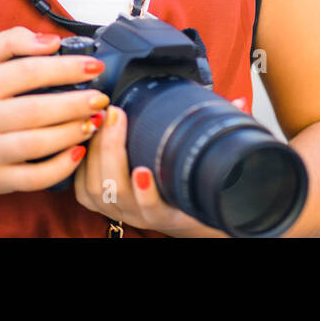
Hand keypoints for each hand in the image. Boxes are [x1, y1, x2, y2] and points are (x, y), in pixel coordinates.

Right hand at [0, 25, 111, 198]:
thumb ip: (12, 41)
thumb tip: (51, 42)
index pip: (28, 72)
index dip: (67, 68)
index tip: (94, 66)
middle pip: (36, 110)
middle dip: (76, 103)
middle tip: (101, 98)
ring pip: (38, 144)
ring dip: (74, 132)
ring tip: (94, 121)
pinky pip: (35, 177)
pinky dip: (62, 166)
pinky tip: (80, 151)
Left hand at [73, 96, 248, 236]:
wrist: (183, 217)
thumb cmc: (196, 189)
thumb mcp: (216, 167)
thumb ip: (228, 133)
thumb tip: (240, 103)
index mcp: (171, 211)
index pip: (153, 209)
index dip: (145, 193)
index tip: (143, 169)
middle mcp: (140, 215)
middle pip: (115, 191)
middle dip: (112, 150)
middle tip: (116, 114)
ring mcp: (116, 211)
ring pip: (95, 187)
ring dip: (95, 150)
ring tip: (103, 116)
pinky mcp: (98, 203)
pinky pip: (80, 186)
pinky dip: (80, 160)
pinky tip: (86, 132)